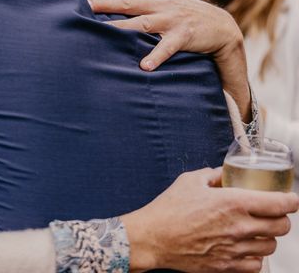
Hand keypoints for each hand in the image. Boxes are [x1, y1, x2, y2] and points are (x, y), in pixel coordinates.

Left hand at [81, 0, 239, 68]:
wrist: (220, 25)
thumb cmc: (184, 11)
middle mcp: (159, 4)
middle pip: (127, 2)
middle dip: (104, 2)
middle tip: (84, 5)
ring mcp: (171, 20)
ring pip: (143, 23)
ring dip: (122, 28)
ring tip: (103, 33)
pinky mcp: (183, 36)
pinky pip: (168, 47)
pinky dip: (156, 56)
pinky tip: (144, 66)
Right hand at [122, 168, 298, 272]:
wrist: (153, 237)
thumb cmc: (168, 210)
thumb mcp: (189, 181)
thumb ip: (212, 175)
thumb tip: (222, 174)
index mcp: (233, 202)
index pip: (280, 203)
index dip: (291, 200)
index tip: (290, 199)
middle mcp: (239, 226)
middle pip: (282, 226)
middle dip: (281, 218)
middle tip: (272, 214)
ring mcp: (235, 248)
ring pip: (272, 246)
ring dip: (267, 237)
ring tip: (256, 231)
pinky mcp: (227, 266)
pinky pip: (257, 265)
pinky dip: (255, 257)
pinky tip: (245, 248)